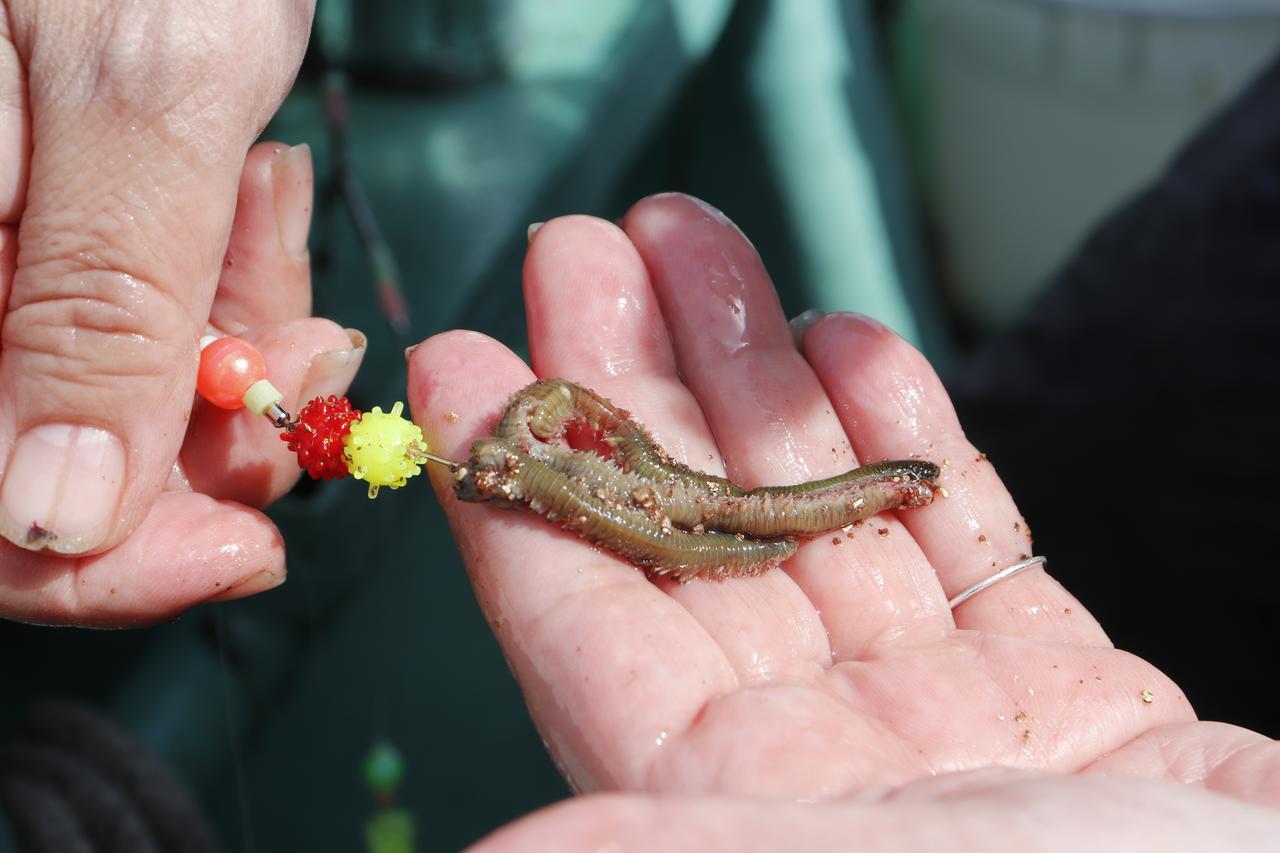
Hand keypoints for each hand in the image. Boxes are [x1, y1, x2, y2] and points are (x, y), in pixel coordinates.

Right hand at [0, 3, 360, 626]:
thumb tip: (53, 514)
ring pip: (104, 381)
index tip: (251, 544)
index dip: (102, 563)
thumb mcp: (132, 93)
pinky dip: (214, 274)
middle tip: (306, 359)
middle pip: (43, 458)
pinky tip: (246, 188)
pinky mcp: (47, 206)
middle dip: (199, 429)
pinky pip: (129, 296)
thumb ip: (91, 305)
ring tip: (265, 215)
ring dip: (221, 337)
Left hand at [407, 194, 1278, 834]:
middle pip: (695, 542)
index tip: (462, 361)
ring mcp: (938, 720)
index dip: (517, 493)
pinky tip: (843, 334)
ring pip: (817, 513)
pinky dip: (898, 432)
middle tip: (587, 245)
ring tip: (698, 239)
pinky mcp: (1053, 687)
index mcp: (746, 810)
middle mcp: (826, 766)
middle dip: (634, 386)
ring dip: (756, 373)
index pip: (586, 630)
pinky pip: (950, 534)